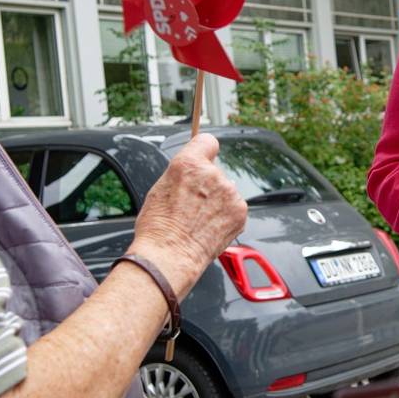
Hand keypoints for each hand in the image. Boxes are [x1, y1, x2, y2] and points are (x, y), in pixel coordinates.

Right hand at [132, 134, 246, 292]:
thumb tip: (194, 171)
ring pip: (225, 191)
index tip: (204, 157)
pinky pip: (234, 207)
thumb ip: (182, 174)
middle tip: (191, 205)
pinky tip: (209, 228)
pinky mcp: (240, 211)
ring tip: (198, 221)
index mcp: (188, 163)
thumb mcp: (160, 188)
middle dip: (207, 184)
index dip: (204, 151)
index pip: (207, 141)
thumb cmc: (158, 227)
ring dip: (217, 201)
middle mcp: (212, 173)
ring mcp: (229, 192)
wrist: (169, 256)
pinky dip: (225, 216)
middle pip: (215, 171)